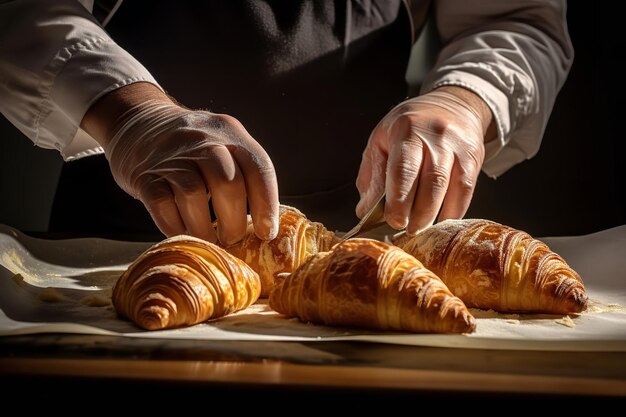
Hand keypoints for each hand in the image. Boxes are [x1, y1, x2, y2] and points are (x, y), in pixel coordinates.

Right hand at [81, 83, 278, 244]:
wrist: (137, 123)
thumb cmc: (190, 148)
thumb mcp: (221, 144)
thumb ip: (242, 174)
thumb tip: (263, 226)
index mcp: (230, 131)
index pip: (259, 167)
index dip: (267, 205)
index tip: (267, 233)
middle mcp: (202, 138)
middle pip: (228, 183)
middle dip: (234, 221)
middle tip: (232, 239)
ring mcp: (171, 155)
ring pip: (194, 195)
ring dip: (204, 228)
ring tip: (208, 240)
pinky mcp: (144, 174)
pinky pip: (163, 205)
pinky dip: (176, 226)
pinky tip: (182, 231)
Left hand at [356, 86, 494, 234]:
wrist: (451, 104)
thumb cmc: (409, 126)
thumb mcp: (382, 140)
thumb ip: (372, 175)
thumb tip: (365, 211)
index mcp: (406, 130)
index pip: (404, 169)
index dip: (399, 200)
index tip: (394, 221)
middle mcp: (436, 136)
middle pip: (431, 181)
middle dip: (418, 212)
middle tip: (407, 230)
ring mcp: (458, 146)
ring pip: (451, 186)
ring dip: (434, 214)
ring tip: (420, 229)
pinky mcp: (474, 156)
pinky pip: (466, 189)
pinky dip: (454, 210)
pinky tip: (441, 220)